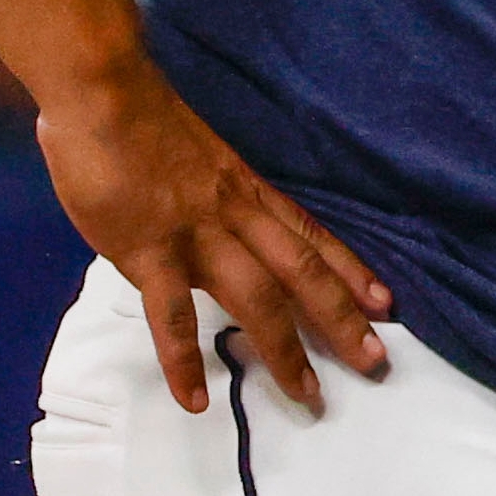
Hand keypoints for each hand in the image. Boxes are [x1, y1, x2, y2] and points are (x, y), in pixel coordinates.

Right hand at [34, 61, 389, 415]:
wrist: (107, 96)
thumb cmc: (145, 125)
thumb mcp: (202, 162)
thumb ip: (215, 200)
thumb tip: (217, 234)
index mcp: (250, 192)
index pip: (315, 236)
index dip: (354, 271)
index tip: (388, 304)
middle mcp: (239, 215)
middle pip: (305, 273)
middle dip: (343, 320)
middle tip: (376, 363)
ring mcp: (198, 234)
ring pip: (258, 298)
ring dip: (286, 350)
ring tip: (309, 396)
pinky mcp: (150, 250)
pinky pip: (171, 315)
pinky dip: (185, 359)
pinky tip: (196, 399)